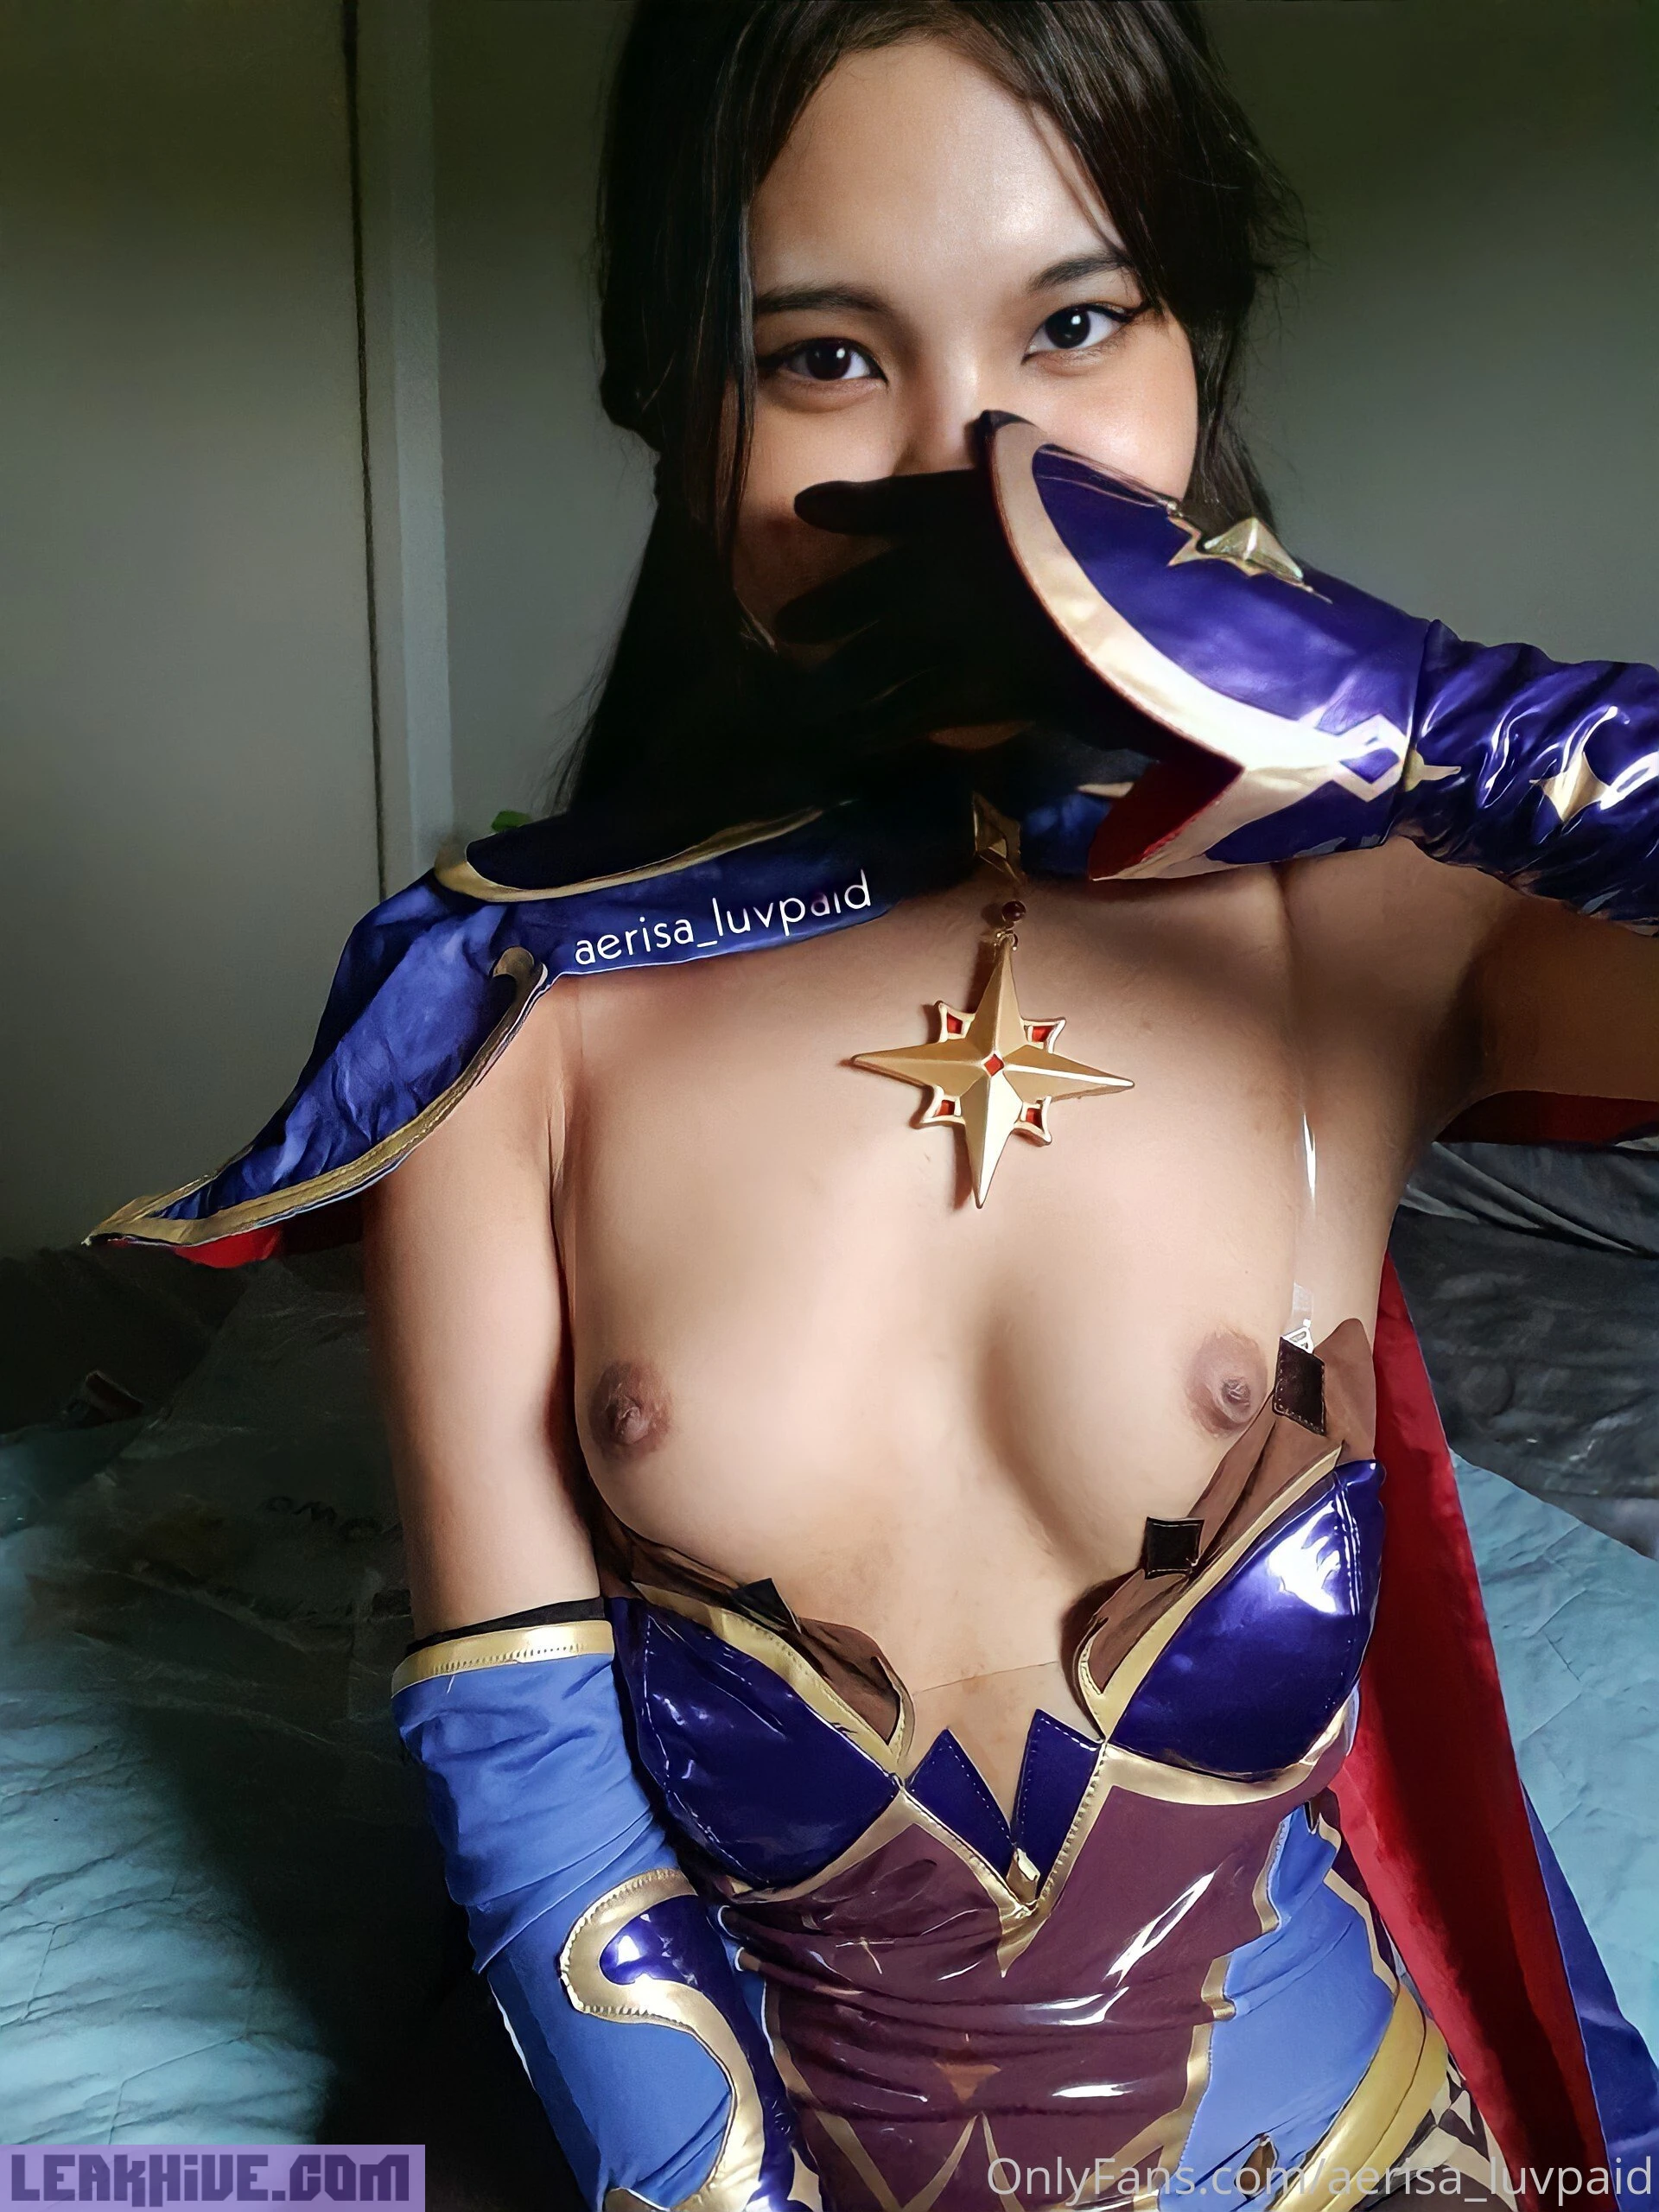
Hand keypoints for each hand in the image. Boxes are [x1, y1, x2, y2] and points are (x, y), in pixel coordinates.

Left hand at [777, 459, 1157, 767]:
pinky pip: (899, 714)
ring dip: (829, 682)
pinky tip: (850, 739)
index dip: (845, 506)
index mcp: (959, 511)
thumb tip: (990, 425)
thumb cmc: (1107, 537)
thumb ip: (1016, 457)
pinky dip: (873, 728)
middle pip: (855, 594)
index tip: (809, 508)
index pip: (887, 505)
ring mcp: (935, 636)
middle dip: (818, 613)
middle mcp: (930, 571)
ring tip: (802, 700)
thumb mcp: (1061, 478)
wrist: (1128, 609)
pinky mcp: (956, 694)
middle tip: (786, 626)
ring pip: (862, 663)